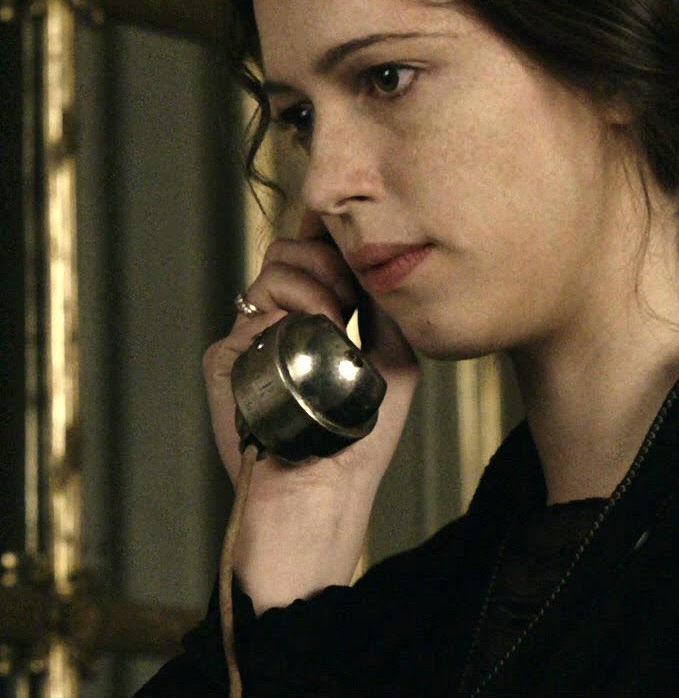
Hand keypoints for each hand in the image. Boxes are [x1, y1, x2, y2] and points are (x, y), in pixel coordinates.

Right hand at [202, 212, 419, 609]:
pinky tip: (308, 342)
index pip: (313, 257)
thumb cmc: (361, 437)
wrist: (323, 492)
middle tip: (349, 298)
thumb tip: (382, 260)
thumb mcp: (392, 360)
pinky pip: (252, 312)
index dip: (334, 246)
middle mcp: (276, 324)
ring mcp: (248, 340)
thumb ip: (384, 310)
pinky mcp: (226, 360)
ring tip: (335, 322)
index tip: (360, 268)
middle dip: (325, 259)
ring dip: (312, 285)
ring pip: (271, 272)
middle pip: (287, 250)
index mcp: (313, 320)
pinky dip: (286, 317)